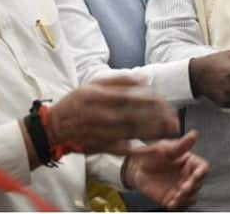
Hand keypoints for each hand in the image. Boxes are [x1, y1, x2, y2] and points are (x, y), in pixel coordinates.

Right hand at [47, 75, 178, 154]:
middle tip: (174, 118)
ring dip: (154, 132)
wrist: (55, 127)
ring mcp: (101, 133)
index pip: (128, 97)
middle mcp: (100, 115)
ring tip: (171, 130)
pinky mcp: (101, 147)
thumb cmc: (77, 102)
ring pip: (131, 132)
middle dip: (156, 117)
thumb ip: (118, 80)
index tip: (163, 101)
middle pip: (133, 116)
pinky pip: (124, 149)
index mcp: (98, 96)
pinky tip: (155, 148)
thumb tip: (142, 79)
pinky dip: (140, 150)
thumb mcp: (93, 84)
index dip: (148, 100)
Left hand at [123, 131, 208, 209]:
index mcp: (190, 162)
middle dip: (192, 187)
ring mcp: (181, 189)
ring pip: (191, 196)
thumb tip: (194, 134)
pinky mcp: (172, 199)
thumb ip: (181, 145)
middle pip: (198, 184)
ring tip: (177, 196)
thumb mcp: (165, 148)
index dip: (201, 172)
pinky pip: (179, 205)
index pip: (202, 168)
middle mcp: (188, 176)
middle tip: (184, 187)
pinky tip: (172, 203)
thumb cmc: (152, 154)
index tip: (196, 175)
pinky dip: (177, 205)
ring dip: (186, 198)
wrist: (137, 168)